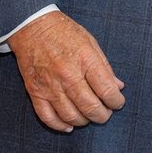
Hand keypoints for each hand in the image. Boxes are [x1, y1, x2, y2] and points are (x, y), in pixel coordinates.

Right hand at [8, 11, 125, 132]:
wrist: (33, 26)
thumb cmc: (64, 32)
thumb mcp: (91, 42)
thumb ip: (105, 67)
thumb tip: (118, 87)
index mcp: (85, 59)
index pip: (106, 89)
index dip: (116, 101)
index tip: (118, 102)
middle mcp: (67, 74)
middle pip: (90, 106)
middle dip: (102, 115)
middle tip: (106, 113)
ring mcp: (50, 85)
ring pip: (70, 115)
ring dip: (84, 121)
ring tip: (89, 116)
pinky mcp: (35, 92)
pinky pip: (48, 117)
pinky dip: (60, 125)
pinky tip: (69, 125)